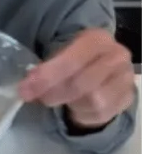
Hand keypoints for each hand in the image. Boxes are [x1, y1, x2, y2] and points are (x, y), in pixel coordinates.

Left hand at [18, 29, 134, 128]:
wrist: (107, 65)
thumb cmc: (79, 57)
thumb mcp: (65, 51)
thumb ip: (49, 64)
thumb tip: (28, 83)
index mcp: (97, 38)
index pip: (72, 59)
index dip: (48, 75)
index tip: (26, 87)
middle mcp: (116, 56)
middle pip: (81, 83)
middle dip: (53, 92)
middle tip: (34, 96)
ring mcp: (125, 79)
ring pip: (93, 102)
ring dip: (69, 102)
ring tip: (57, 98)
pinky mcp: (127, 99)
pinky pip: (100, 115)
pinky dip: (82, 114)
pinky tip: (73, 105)